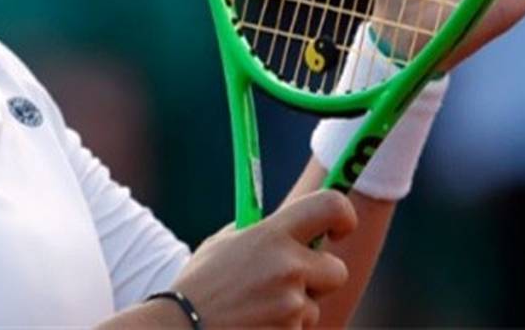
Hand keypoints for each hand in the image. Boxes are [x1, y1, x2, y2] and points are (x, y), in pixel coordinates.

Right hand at [171, 191, 356, 328]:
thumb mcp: (224, 245)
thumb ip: (260, 234)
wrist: (181, 329)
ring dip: (293, 311)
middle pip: (337, 270)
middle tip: (290, 283)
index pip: (331, 206)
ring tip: (255, 310)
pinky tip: (253, 325)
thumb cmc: (199, 285)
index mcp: (271, 234)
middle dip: (319, 279)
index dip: (344, 215)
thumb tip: (292, 227)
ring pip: (313, 307)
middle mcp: (287, 267)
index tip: (338, 229)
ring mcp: (290, 305)